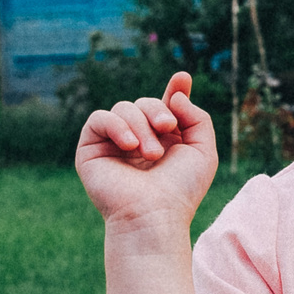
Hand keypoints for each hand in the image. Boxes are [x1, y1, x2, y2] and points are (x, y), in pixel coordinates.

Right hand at [76, 72, 216, 231]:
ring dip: (141, 126)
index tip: (182, 78)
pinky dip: (117, 125)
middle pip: (145, 102)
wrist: (155, 215)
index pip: (164, 107)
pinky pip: (99, 119)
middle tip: (169, 129)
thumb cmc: (181, 189)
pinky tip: (130, 145)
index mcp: (163, 140)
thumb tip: (175, 93)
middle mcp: (137, 140)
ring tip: (151, 155)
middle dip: (158, 112)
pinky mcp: (90, 150)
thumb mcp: (202, 150)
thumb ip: (196, 116)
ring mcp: (112, 144)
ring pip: (124, 108)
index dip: (174, 91)